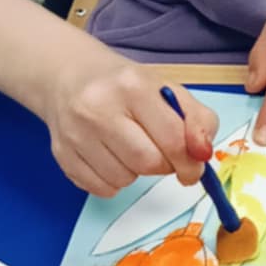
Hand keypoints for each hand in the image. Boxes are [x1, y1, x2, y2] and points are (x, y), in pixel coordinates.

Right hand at [41, 43, 217, 197]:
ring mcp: (76, 132)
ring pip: (123, 179)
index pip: (171, 137)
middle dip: (163, 166)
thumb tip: (203, 154)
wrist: (68, 76)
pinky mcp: (62, 154)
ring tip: (130, 148)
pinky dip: (114, 182)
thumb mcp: (166, 89)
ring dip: (136, 173)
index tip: (193, 169)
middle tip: (162, 155)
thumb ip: (197, 119)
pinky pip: (101, 189)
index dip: (189, 161)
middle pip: (147, 163)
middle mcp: (99, 107)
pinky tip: (111, 158)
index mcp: (132, 86)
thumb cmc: (124, 85)